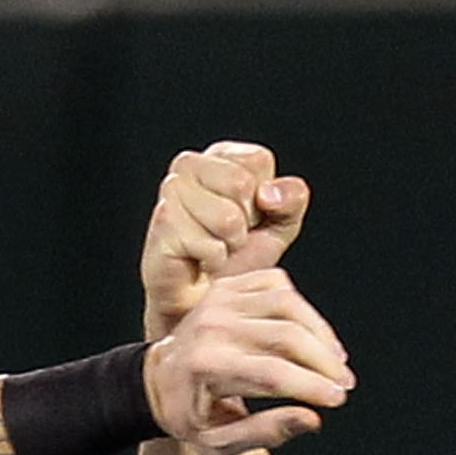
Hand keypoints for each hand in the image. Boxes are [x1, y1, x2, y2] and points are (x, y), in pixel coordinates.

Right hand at [142, 140, 307, 332]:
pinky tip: (199, 260)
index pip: (259, 159)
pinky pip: (211, 246)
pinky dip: (214, 261)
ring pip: (228, 217)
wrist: (201, 298)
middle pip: (242, 185)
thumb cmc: (237, 258)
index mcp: (219, 155)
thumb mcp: (279, 225)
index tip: (248, 215)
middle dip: (246, 222)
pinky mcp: (163, 223)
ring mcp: (170, 191)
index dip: (263, 197)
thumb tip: (269, 194)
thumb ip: (292, 200)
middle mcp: (188, 165)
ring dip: (230, 244)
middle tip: (229, 236)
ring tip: (215, 247)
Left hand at [147, 267, 353, 454]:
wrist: (160, 378)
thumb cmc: (191, 414)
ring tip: (336, 361)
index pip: (273, 374)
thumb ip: (265, 432)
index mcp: (206, 366)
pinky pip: (278, 285)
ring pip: (288, 305)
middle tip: (345, 384)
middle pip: (287, 336)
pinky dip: (302, 308)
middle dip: (324, 362)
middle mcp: (212, 326)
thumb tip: (313, 418)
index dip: (312, 386)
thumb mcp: (219, 442)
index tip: (338, 400)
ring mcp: (219, 300)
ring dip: (321, 333)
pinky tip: (312, 335)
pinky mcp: (228, 285)